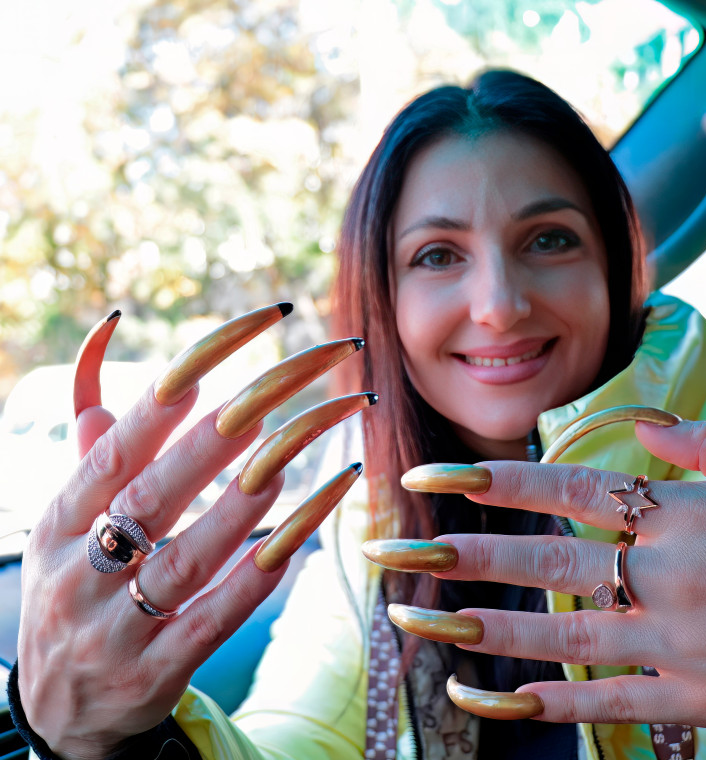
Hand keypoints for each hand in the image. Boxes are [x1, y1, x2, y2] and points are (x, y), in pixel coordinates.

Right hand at [17, 305, 370, 758]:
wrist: (57, 713)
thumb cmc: (76, 585)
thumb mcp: (65, 515)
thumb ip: (98, 428)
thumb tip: (112, 330)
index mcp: (60, 516)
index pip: (124, 436)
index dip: (184, 381)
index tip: (252, 330)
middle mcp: (81, 568)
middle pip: (162, 487)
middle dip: (236, 423)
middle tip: (299, 371)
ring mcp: (117, 627)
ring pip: (193, 554)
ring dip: (254, 497)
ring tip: (305, 442)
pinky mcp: (156, 674)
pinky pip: (221, 616)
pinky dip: (267, 568)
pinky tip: (310, 524)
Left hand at [371, 420, 705, 732]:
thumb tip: (642, 426)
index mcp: (680, 514)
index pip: (562, 490)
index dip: (490, 481)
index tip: (430, 476)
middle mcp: (665, 575)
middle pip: (538, 562)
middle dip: (454, 554)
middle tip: (386, 550)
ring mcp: (676, 643)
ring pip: (554, 635)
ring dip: (475, 628)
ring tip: (411, 618)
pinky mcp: (695, 702)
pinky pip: (602, 702)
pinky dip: (540, 701)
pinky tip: (483, 696)